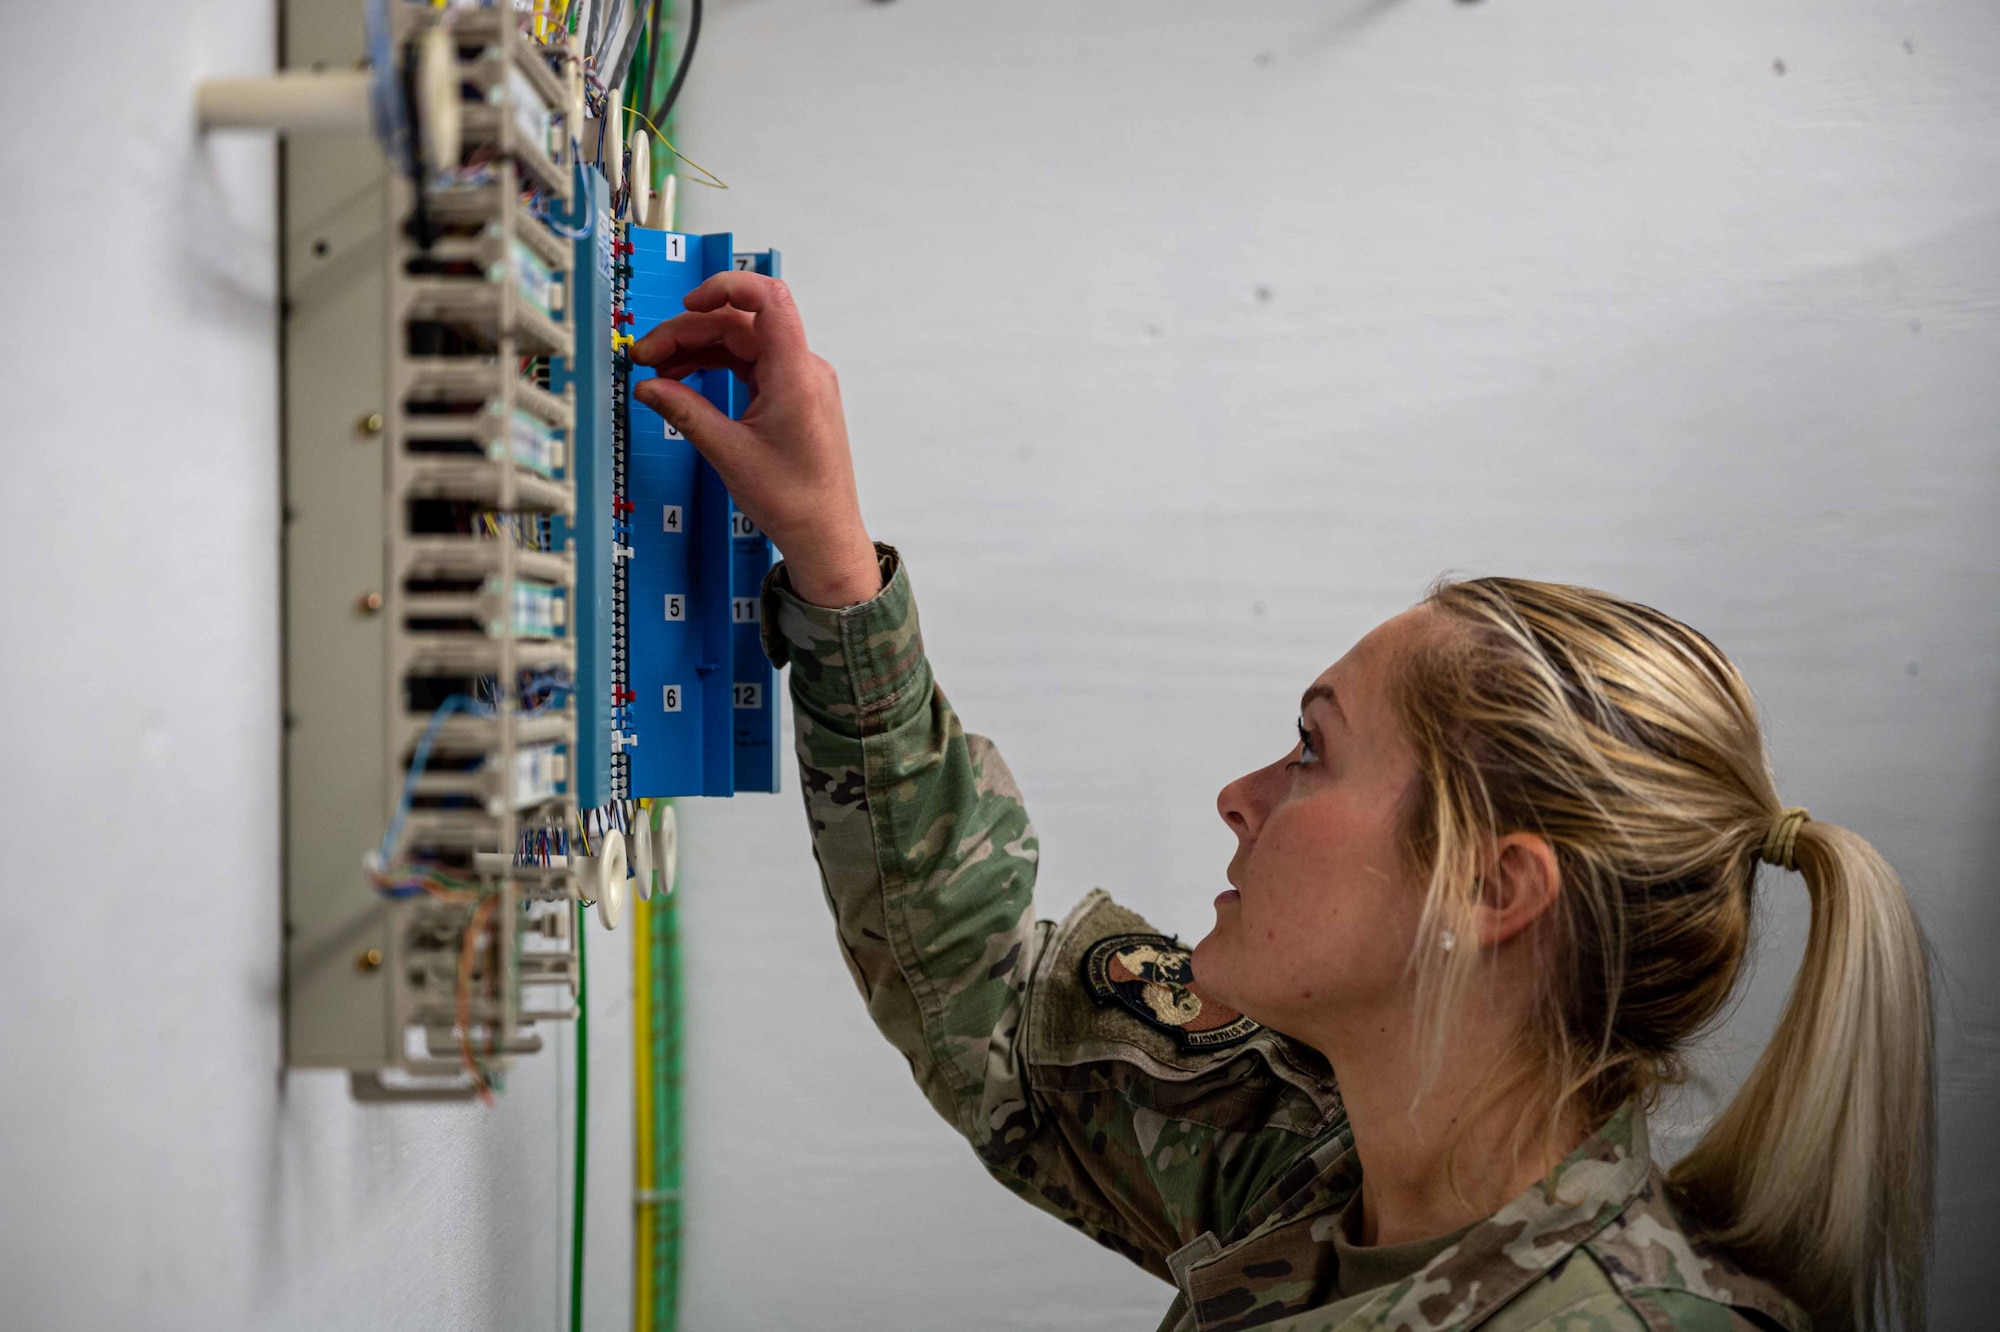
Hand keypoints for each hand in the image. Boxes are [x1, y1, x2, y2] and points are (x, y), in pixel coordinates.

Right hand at [630, 273, 880, 607]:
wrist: (825, 535)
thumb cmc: (794, 500)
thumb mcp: (728, 453)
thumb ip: (684, 412)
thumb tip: (648, 386)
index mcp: (796, 374)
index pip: (767, 298)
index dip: (725, 287)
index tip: (687, 304)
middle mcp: (803, 368)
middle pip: (740, 323)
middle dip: (689, 332)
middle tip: (646, 358)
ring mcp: (799, 381)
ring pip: (742, 343)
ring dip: (697, 349)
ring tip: (657, 371)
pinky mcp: (791, 396)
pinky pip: (750, 364)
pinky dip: (715, 366)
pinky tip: (684, 381)